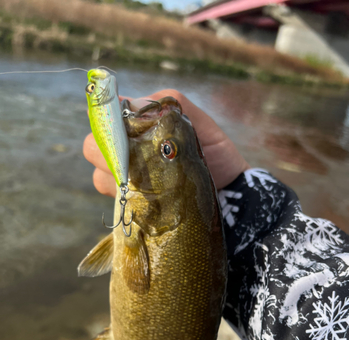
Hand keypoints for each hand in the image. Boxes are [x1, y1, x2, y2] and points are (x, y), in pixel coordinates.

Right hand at [83, 89, 248, 196]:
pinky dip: (125, 197)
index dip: (106, 122)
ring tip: (146, 179)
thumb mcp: (198, 122)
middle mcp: (126, 151)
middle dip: (108, 151)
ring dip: (117, 176)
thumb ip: (170, 104)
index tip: (122, 130)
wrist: (230, 190)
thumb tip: (133, 101)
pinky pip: (114, 199)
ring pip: (99, 175)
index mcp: (138, 127)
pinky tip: (147, 196)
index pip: (103, 118)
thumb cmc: (214, 152)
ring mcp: (127, 179)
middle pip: (92, 147)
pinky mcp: (134, 204)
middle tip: (134, 158)